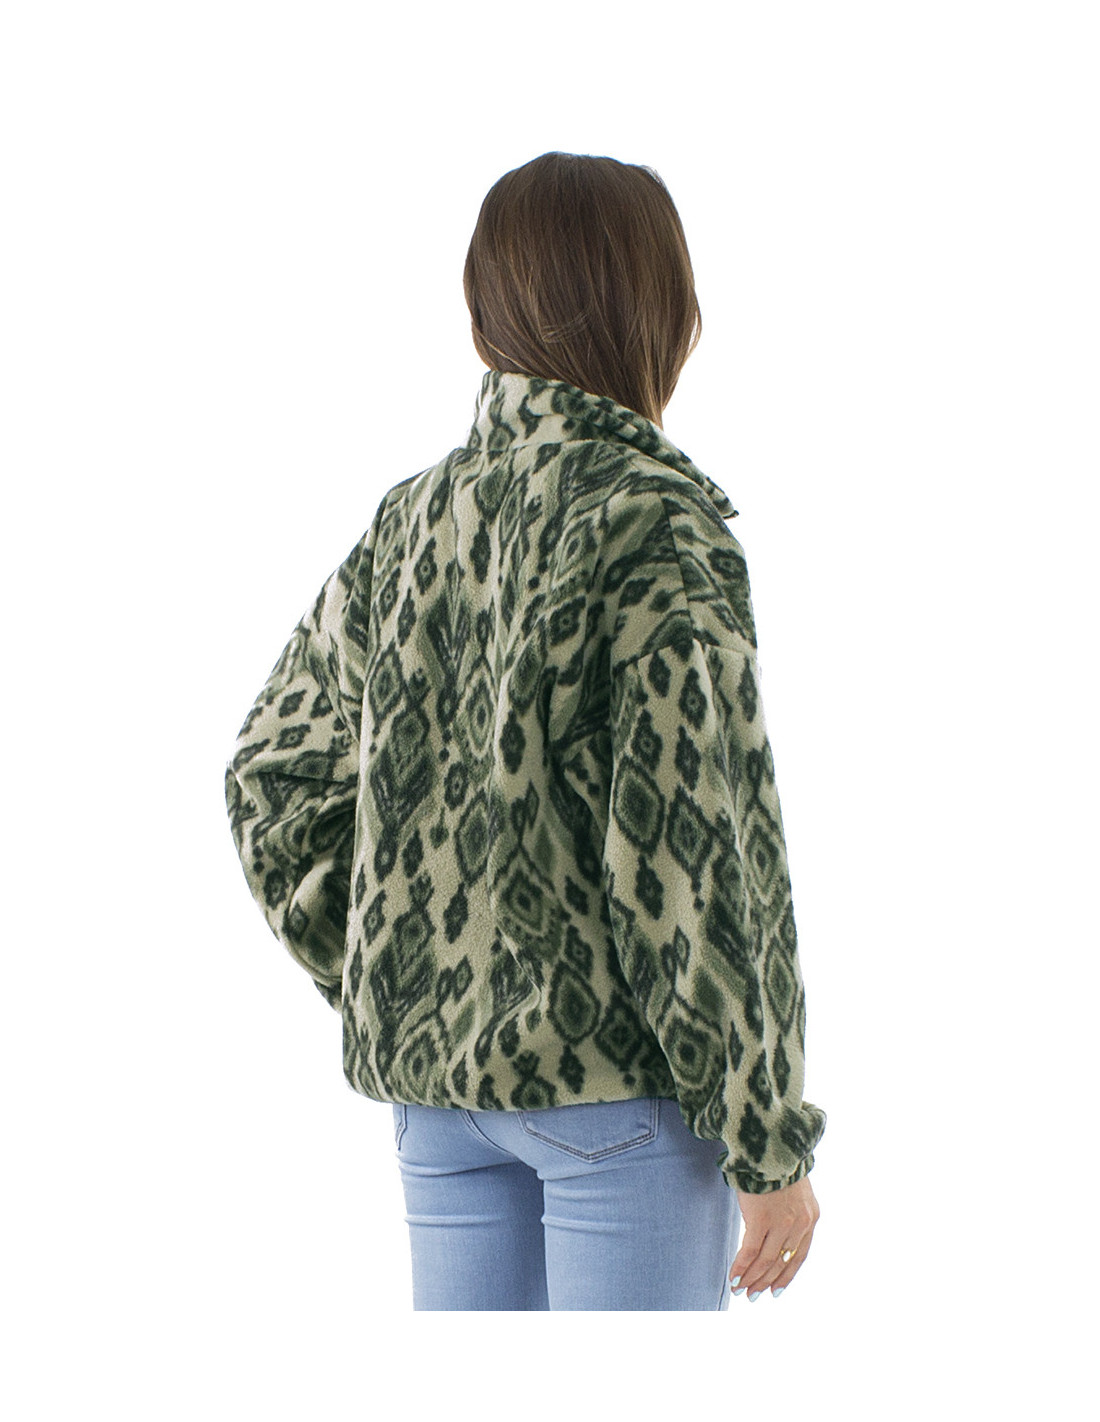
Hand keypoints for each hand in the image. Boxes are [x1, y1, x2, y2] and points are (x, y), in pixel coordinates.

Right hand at [729, 1174, 819, 1299]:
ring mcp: (782, 1224)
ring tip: (740, 1290)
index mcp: (811, 1218)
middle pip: (782, 1263)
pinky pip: (750, 1252)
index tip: (775, 1291)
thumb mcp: (794, 1189)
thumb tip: (777, 1231)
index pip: (800, 1256)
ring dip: (752, 1279)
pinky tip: (733, 1277)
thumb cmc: (776, 1163)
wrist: (769, 1142)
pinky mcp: (761, 1219)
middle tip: (752, 1295)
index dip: (786, 1276)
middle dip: (766, 1282)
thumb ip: (791, 1212)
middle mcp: (800, 1224)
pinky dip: (740, 1268)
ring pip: (766, 1262)